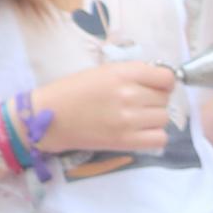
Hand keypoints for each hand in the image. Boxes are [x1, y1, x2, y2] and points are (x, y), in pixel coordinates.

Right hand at [34, 61, 176, 156]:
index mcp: (122, 73)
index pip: (166, 77)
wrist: (46, 118)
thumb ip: (131, 74)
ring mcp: (128, 119)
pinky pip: (160, 139)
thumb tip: (161, 80)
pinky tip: (139, 132)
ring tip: (135, 118)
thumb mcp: (102, 72)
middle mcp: (128, 95)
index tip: (155, 86)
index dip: (163, 82)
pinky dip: (154, 136)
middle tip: (136, 103)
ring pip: (164, 118)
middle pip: (165, 98)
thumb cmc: (72, 92)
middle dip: (154, 100)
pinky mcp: (125, 140)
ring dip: (153, 118)